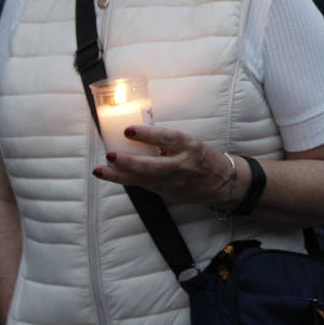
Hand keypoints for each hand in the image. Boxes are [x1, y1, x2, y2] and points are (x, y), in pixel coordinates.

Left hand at [92, 125, 237, 203]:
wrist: (222, 183)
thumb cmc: (203, 157)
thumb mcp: (190, 142)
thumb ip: (167, 141)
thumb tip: (137, 136)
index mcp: (188, 146)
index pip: (166, 139)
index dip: (146, 135)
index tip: (128, 130)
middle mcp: (181, 165)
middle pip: (151, 165)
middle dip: (128, 162)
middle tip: (110, 155)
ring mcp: (174, 183)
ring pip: (142, 180)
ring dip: (119, 176)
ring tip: (100, 170)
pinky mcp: (168, 194)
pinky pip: (145, 185)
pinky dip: (129, 180)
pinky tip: (114, 176)